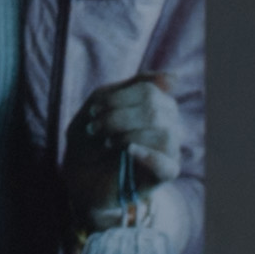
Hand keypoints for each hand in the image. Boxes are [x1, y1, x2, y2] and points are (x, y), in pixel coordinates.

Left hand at [59, 73, 183, 230]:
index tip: (94, 111)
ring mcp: (169, 151)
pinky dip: (148, 156)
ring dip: (127, 135)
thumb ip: (135, 85)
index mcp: (156, 105)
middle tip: (95, 129)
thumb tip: (175, 77)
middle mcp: (168, 125)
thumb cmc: (92, 138)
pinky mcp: (164, 175)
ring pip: (165, 134)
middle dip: (118, 117)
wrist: (79, 176)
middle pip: (157, 110)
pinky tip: (129, 152)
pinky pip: (168, 165)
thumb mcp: (104, 103)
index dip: (118, 99)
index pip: (150, 91)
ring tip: (106, 143)